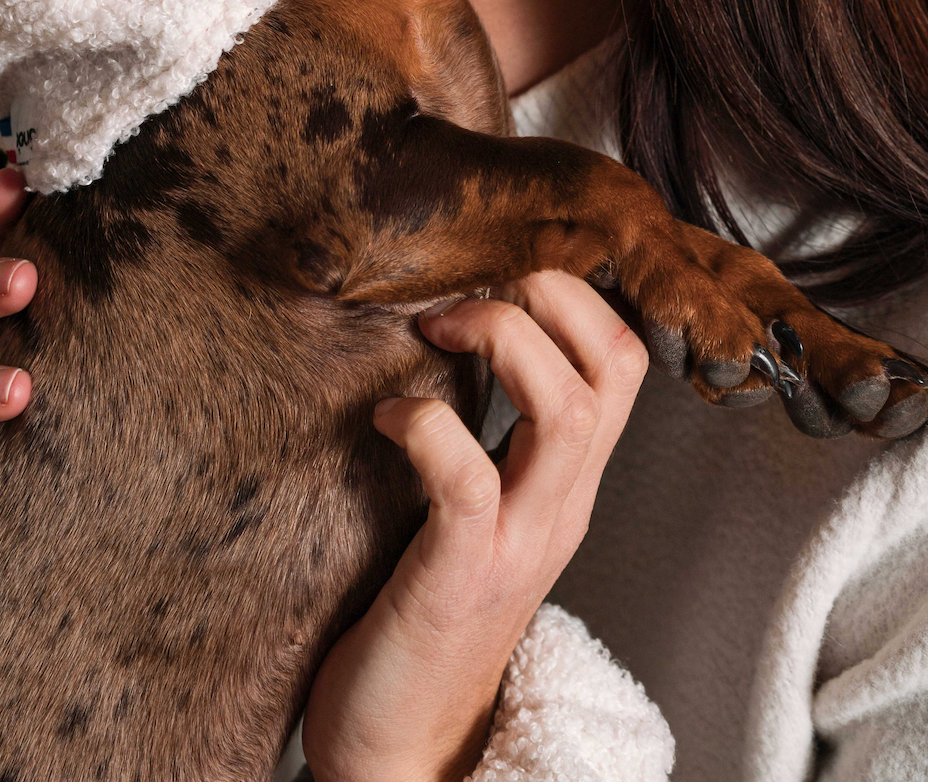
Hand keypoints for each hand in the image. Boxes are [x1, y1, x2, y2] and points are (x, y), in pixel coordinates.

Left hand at [300, 272, 647, 781]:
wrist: (403, 751)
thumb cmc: (421, 618)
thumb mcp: (480, 517)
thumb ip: (487, 442)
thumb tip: (449, 336)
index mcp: (566, 486)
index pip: (622, 361)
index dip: (574, 292)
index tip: (499, 275)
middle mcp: (561, 508)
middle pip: (613, 366)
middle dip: (548, 294)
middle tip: (473, 292)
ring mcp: (518, 543)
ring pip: (564, 409)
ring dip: (500, 340)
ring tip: (437, 333)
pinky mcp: (460, 575)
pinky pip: (465, 475)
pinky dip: (424, 424)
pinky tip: (385, 419)